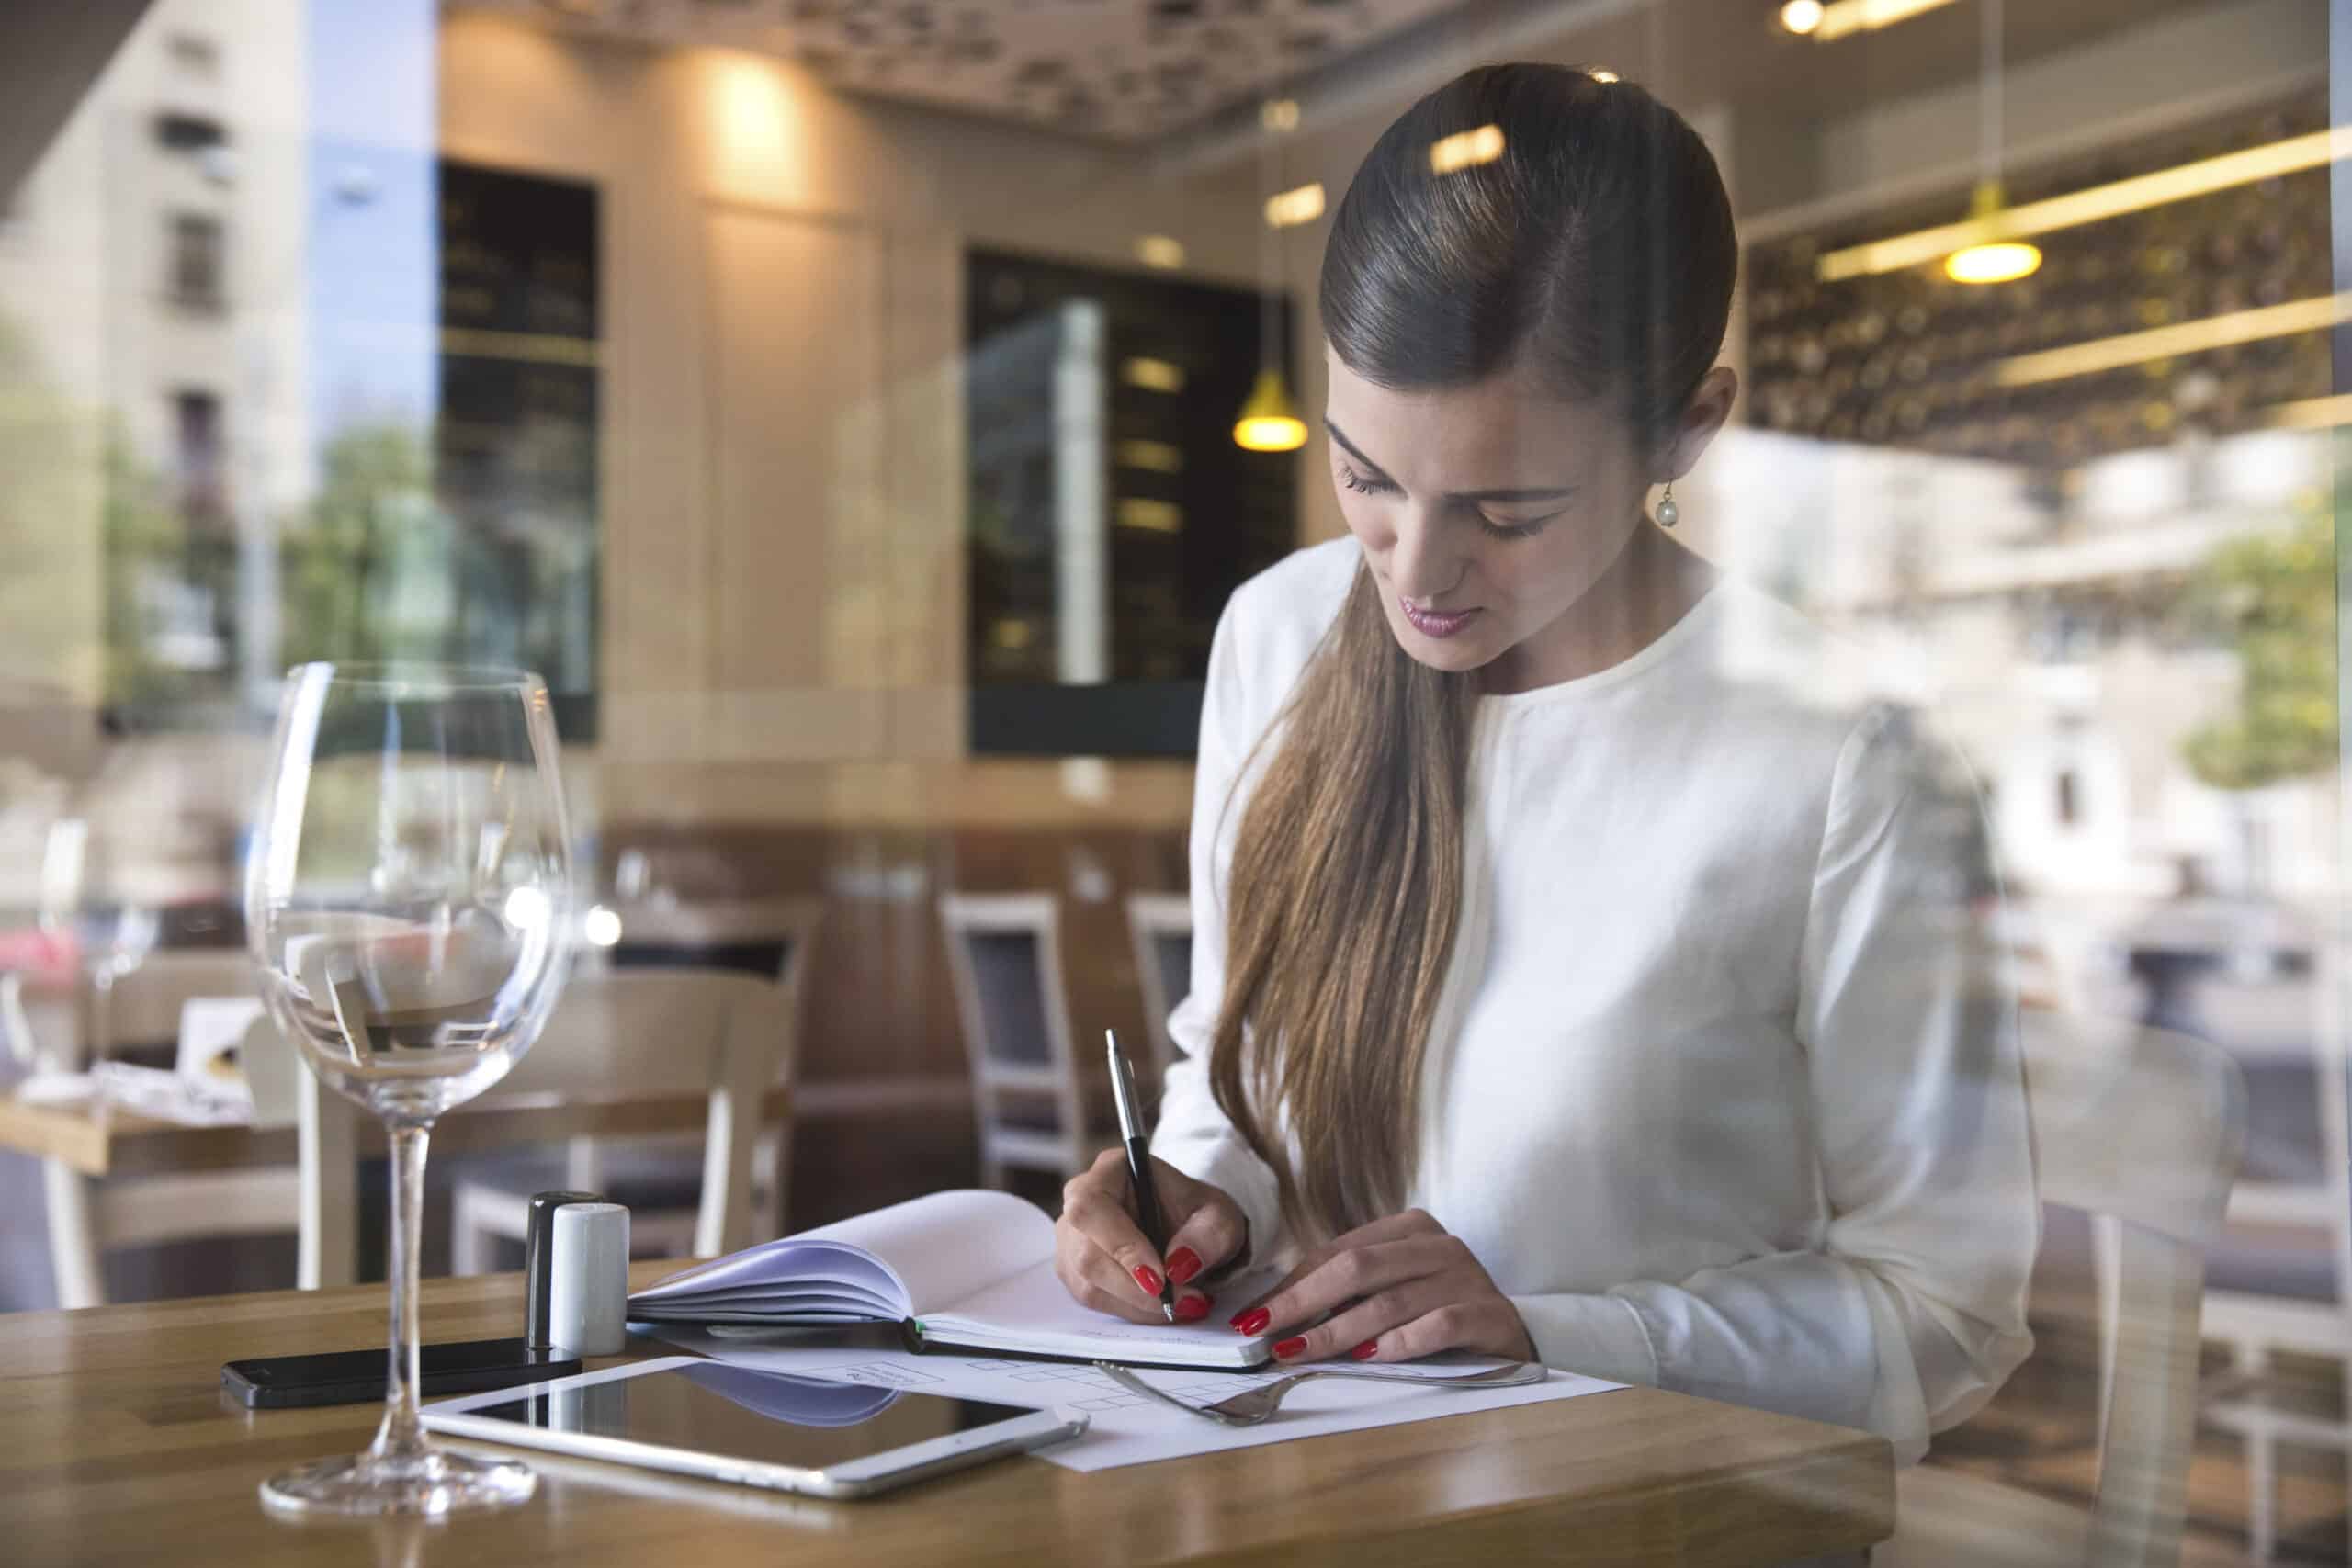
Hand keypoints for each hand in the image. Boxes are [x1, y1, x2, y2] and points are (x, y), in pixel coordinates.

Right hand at [1055, 1148, 1247, 1324]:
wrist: (1189, 1232)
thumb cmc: (1197, 1216)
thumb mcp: (1220, 1217)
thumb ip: (1208, 1235)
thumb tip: (1178, 1265)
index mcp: (1110, 1170)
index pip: (1092, 1206)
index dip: (1121, 1245)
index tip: (1160, 1278)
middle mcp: (1079, 1202)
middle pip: (1087, 1255)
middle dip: (1137, 1289)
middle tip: (1184, 1301)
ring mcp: (1071, 1240)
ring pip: (1090, 1285)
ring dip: (1140, 1304)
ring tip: (1184, 1303)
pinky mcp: (1075, 1273)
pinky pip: (1097, 1301)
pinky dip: (1135, 1311)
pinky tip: (1163, 1306)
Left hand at [1232, 1208, 1535, 1364]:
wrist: (1510, 1338)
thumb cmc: (1438, 1313)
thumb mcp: (1392, 1291)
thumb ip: (1346, 1293)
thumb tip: (1273, 1311)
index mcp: (1409, 1229)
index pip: (1337, 1251)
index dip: (1291, 1283)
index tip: (1253, 1315)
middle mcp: (1438, 1245)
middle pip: (1357, 1268)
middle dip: (1302, 1301)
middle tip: (1263, 1331)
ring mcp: (1466, 1277)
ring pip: (1390, 1300)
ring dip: (1338, 1330)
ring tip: (1300, 1350)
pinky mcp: (1489, 1314)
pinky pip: (1437, 1325)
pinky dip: (1400, 1343)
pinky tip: (1370, 1359)